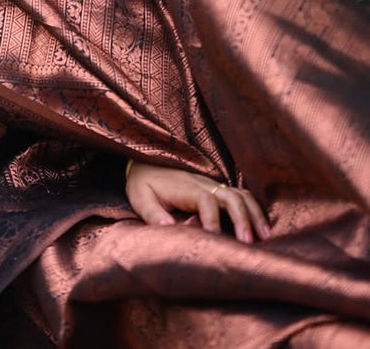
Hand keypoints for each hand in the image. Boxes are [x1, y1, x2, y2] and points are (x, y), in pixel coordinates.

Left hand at [125, 162, 271, 243]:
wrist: (145, 162)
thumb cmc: (144, 183)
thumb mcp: (140, 197)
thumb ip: (152, 213)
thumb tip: (168, 227)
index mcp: (185, 187)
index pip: (206, 201)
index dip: (213, 220)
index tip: (215, 241)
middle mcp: (202, 183)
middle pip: (230, 195)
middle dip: (243, 219)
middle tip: (248, 243)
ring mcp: (211, 184)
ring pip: (240, 194)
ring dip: (254, 214)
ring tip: (265, 237)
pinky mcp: (216, 188)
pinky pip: (240, 194)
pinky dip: (254, 208)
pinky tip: (262, 227)